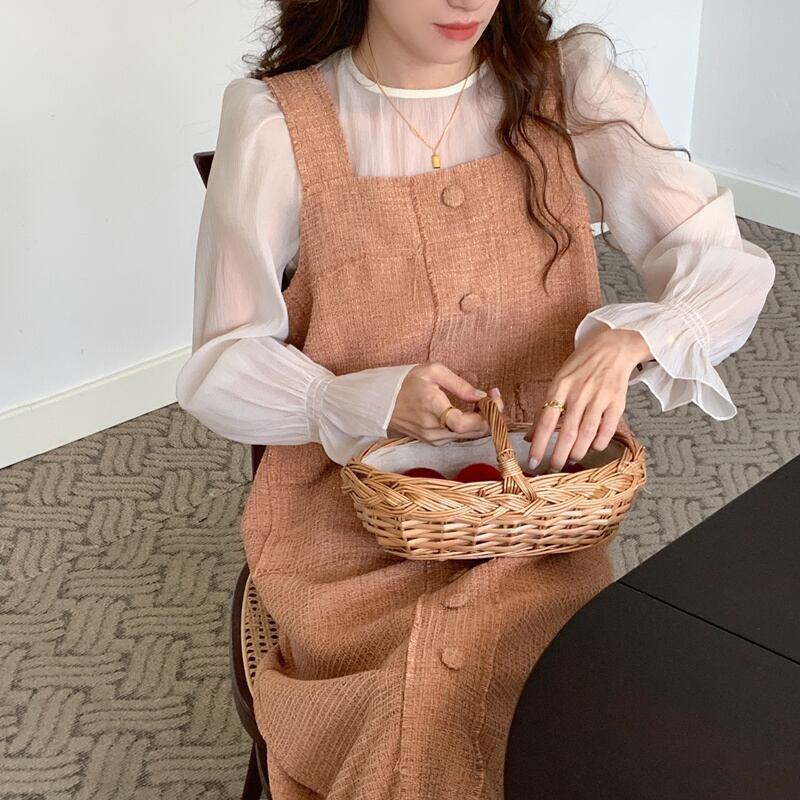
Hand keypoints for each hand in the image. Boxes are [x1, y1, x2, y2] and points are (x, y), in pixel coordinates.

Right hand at [387, 362, 503, 445]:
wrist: (380, 402)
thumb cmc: (405, 383)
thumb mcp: (433, 372)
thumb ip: (460, 385)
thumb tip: (481, 395)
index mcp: (434, 409)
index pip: (467, 423)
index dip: (487, 412)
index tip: (493, 394)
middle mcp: (434, 430)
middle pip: (474, 432)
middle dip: (490, 414)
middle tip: (492, 395)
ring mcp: (433, 439)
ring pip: (469, 435)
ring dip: (481, 420)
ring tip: (482, 401)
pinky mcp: (432, 442)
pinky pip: (459, 436)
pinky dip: (469, 425)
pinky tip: (470, 411)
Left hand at [523, 326, 650, 471]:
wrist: (612, 347)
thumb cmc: (581, 367)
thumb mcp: (558, 382)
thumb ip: (545, 409)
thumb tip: (529, 436)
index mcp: (560, 387)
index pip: (545, 421)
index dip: (538, 444)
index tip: (532, 461)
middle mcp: (579, 392)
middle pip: (566, 431)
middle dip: (558, 455)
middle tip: (553, 469)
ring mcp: (599, 397)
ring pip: (586, 432)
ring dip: (578, 451)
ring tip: (571, 460)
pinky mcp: (617, 401)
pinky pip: (608, 428)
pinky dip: (600, 442)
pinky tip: (593, 448)